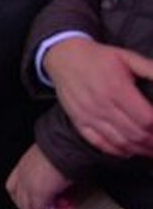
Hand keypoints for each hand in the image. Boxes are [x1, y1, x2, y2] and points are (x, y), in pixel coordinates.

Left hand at [6, 144, 78, 208]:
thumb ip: (50, 175)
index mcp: (23, 164)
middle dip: (38, 208)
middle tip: (58, 206)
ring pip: (28, 208)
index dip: (27, 197)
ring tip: (66, 208)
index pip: (14, 187)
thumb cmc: (65, 147)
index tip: (46, 199)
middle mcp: (22, 174)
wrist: (67, 144)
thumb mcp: (54, 161)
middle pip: (20, 200)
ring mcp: (27, 184)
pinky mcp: (38, 192)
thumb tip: (62, 187)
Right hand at [44, 36, 152, 156]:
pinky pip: (99, 143)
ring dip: (139, 149)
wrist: (63, 57)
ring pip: (120, 141)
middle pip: (135, 133)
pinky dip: (116, 151)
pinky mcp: (79, 121)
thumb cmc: (97, 57)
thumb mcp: (126, 57)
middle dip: (152, 142)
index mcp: (117, 88)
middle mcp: (102, 104)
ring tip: (150, 151)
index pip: (146, 118)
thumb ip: (150, 69)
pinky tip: (128, 152)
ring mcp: (89, 115)